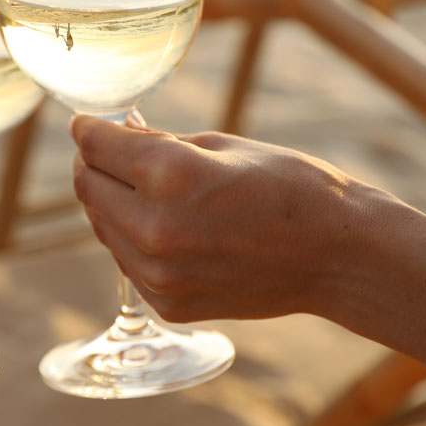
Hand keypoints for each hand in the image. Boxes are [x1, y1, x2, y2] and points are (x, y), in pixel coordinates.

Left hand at [70, 115, 400, 322]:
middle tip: (111, 152)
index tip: (87, 123)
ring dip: (113, 203)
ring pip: (103, 226)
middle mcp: (153, 227)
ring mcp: (158, 273)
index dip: (88, 128)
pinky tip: (169, 226)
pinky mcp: (167, 303)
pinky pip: (128, 262)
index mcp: (168, 175)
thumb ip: (157, 144)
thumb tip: (114, 137)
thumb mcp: (221, 145)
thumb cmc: (289, 186)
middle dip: (95, 164)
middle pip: (88, 187)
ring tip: (145, 188)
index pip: (95, 145)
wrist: (337, 256)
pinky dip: (135, 240)